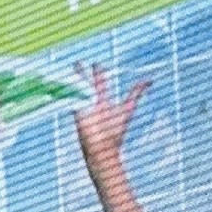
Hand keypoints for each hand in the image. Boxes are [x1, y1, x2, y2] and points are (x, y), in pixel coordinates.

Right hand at [73, 62, 149, 180]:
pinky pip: (68, 99)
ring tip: (66, 69)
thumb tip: (150, 79)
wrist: (103, 149)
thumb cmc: (115, 132)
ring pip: (76, 90)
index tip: (97, 64)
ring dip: (71, 81)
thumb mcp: (127, 109)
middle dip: (82, 73)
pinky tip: (61, 81)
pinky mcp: (74, 113)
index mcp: (104, 103)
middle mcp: (92, 104)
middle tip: (77, 62)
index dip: (99, 74)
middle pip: (86, 84)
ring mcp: (82, 109)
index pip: (101, 84)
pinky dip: (65, 91)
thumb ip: (135, 94)